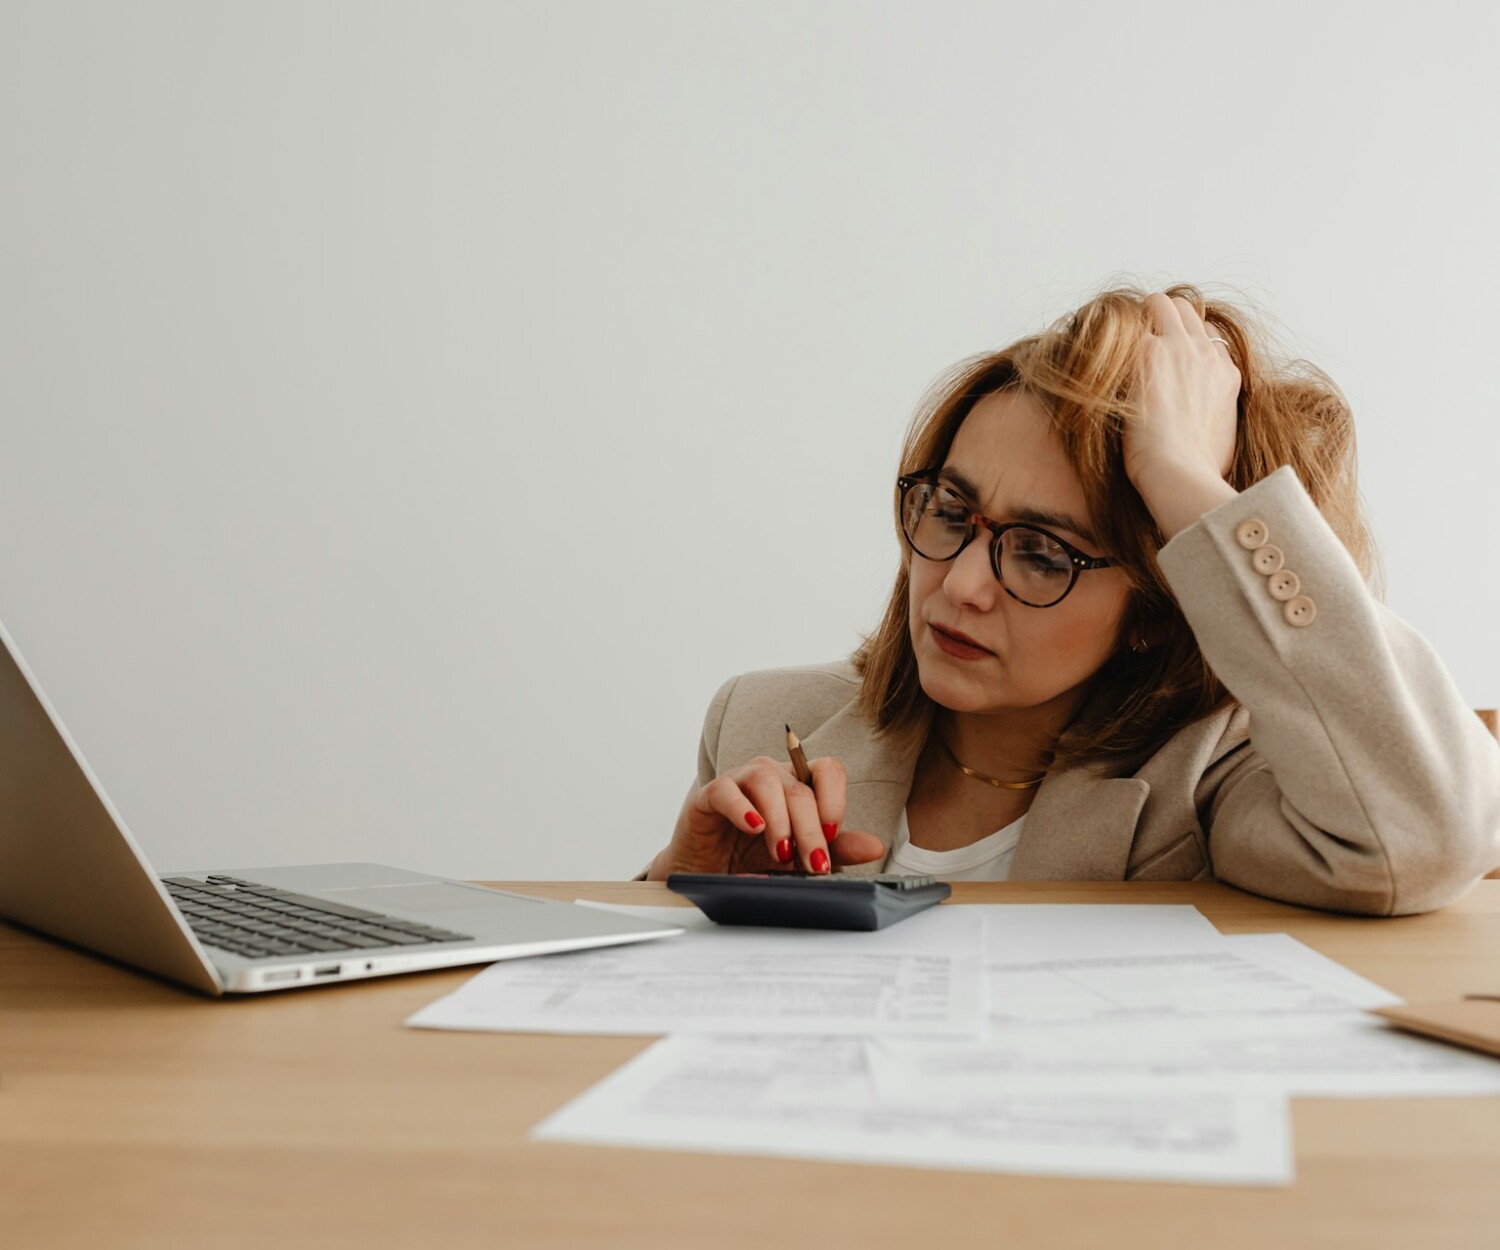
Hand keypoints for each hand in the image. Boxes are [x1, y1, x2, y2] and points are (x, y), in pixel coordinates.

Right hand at [647, 755, 886, 879]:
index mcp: (799, 784)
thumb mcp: (800, 858)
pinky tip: (754, 827)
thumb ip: (835, 849)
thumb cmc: (754, 858)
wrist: (709, 872)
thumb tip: (874, 846)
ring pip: (767, 780)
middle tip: (813, 864)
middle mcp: (773, 776)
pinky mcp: (710, 795)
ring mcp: (740, 781)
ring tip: (781, 852)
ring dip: (780, 819)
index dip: (835, 799)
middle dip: (810, 830)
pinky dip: (742, 808)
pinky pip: (727, 790)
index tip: (833, 834)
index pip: (828, 770)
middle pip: (800, 788)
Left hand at [1122, 293, 1243, 538]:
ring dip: (1138, 317)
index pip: (1206, 336)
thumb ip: (1214, 417)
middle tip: (1135, 343)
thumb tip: (1203, 429)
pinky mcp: (1150, 354)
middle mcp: (1206, 354)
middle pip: (1185, 309)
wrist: (1182, 474)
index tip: (1163, 360)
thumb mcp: (1222, 438)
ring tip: (1118, 343)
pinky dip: (1114, 337)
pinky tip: (1100, 358)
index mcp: (1226, 374)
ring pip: (1160, 303)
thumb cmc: (1197, 471)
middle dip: (1160, 317)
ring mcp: (1180, 349)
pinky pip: (1130, 324)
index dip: (1183, 342)